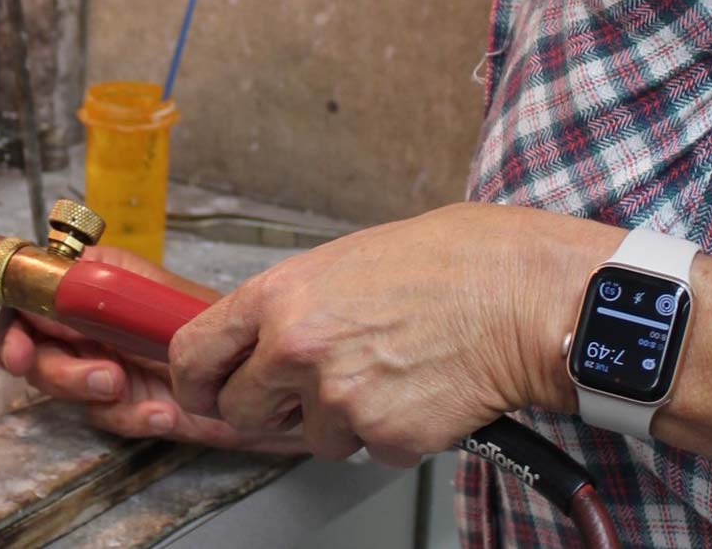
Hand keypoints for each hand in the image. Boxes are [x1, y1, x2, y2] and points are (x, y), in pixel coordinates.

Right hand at [0, 245, 308, 453]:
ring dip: (84, 386)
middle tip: (77, 365)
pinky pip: (103, 417)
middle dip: (45, 360)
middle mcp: (92, 322)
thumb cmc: (217, 322)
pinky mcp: (126, 406)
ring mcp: (105, 364)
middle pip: (30, 342)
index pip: (28, 286)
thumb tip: (46, 275)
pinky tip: (159, 411)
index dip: (3, 303)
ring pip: (60, 383)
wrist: (265, 375)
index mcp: (94, 282)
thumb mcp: (149, 293)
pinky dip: (129, 416)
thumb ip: (94, 284)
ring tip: (121, 384)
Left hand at [168, 203, 613, 465]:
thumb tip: (256, 343)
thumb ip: (290, 306)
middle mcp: (296, 348)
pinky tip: (419, 388)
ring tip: (388, 369)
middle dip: (268, 408)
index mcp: (278, 296)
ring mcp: (338, 398)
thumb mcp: (342, 262)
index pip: (194, 353)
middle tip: (309, 389)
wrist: (517, 295)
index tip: (203, 392)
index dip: (194, 382)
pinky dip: (392, 431)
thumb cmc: (444, 264)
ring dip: (342, 418)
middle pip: (240, 410)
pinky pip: (368, 449)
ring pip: (312, 435)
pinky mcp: (384, 437)